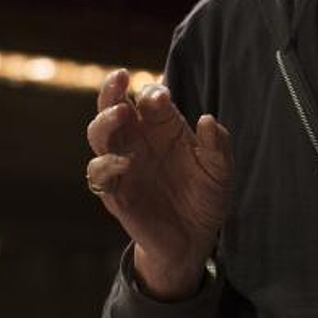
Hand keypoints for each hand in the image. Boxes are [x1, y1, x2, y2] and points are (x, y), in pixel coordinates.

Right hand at [85, 69, 231, 298]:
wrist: (193, 240)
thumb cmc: (204, 197)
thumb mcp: (220, 171)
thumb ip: (217, 146)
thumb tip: (207, 120)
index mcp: (160, 127)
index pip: (148, 98)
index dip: (152, 93)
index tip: (163, 97)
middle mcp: (137, 141)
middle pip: (112, 107)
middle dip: (111, 89)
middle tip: (120, 77)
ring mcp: (122, 165)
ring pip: (98, 135)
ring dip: (105, 121)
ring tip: (121, 114)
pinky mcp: (115, 192)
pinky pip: (98, 175)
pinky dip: (105, 165)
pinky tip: (124, 162)